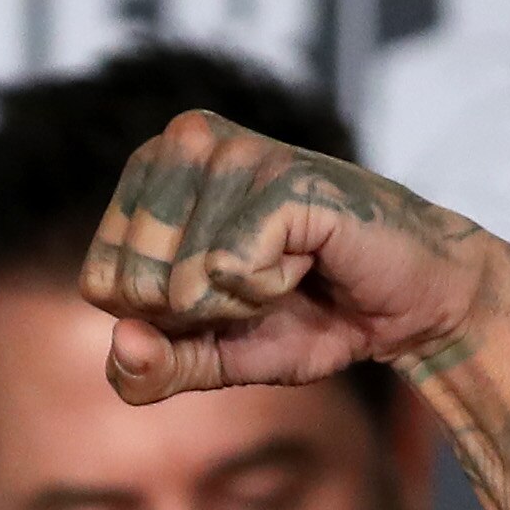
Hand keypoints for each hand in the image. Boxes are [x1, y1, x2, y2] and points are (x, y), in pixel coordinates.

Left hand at [80, 109, 509, 402]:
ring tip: (289, 267)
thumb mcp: (213, 357)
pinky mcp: (281, 176)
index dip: (164, 319)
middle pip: (134, 282)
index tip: (221, 294)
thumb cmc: (310, 313)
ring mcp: (236, 150)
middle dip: (198, 312)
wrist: (408, 305)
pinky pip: (232, 270)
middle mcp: (186, 141)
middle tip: (259, 283)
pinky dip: (272, 288)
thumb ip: (152, 368)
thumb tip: (124, 342)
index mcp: (153, 169)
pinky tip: (311, 258)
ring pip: (182, 280)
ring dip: (241, 300)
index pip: (101, 281)